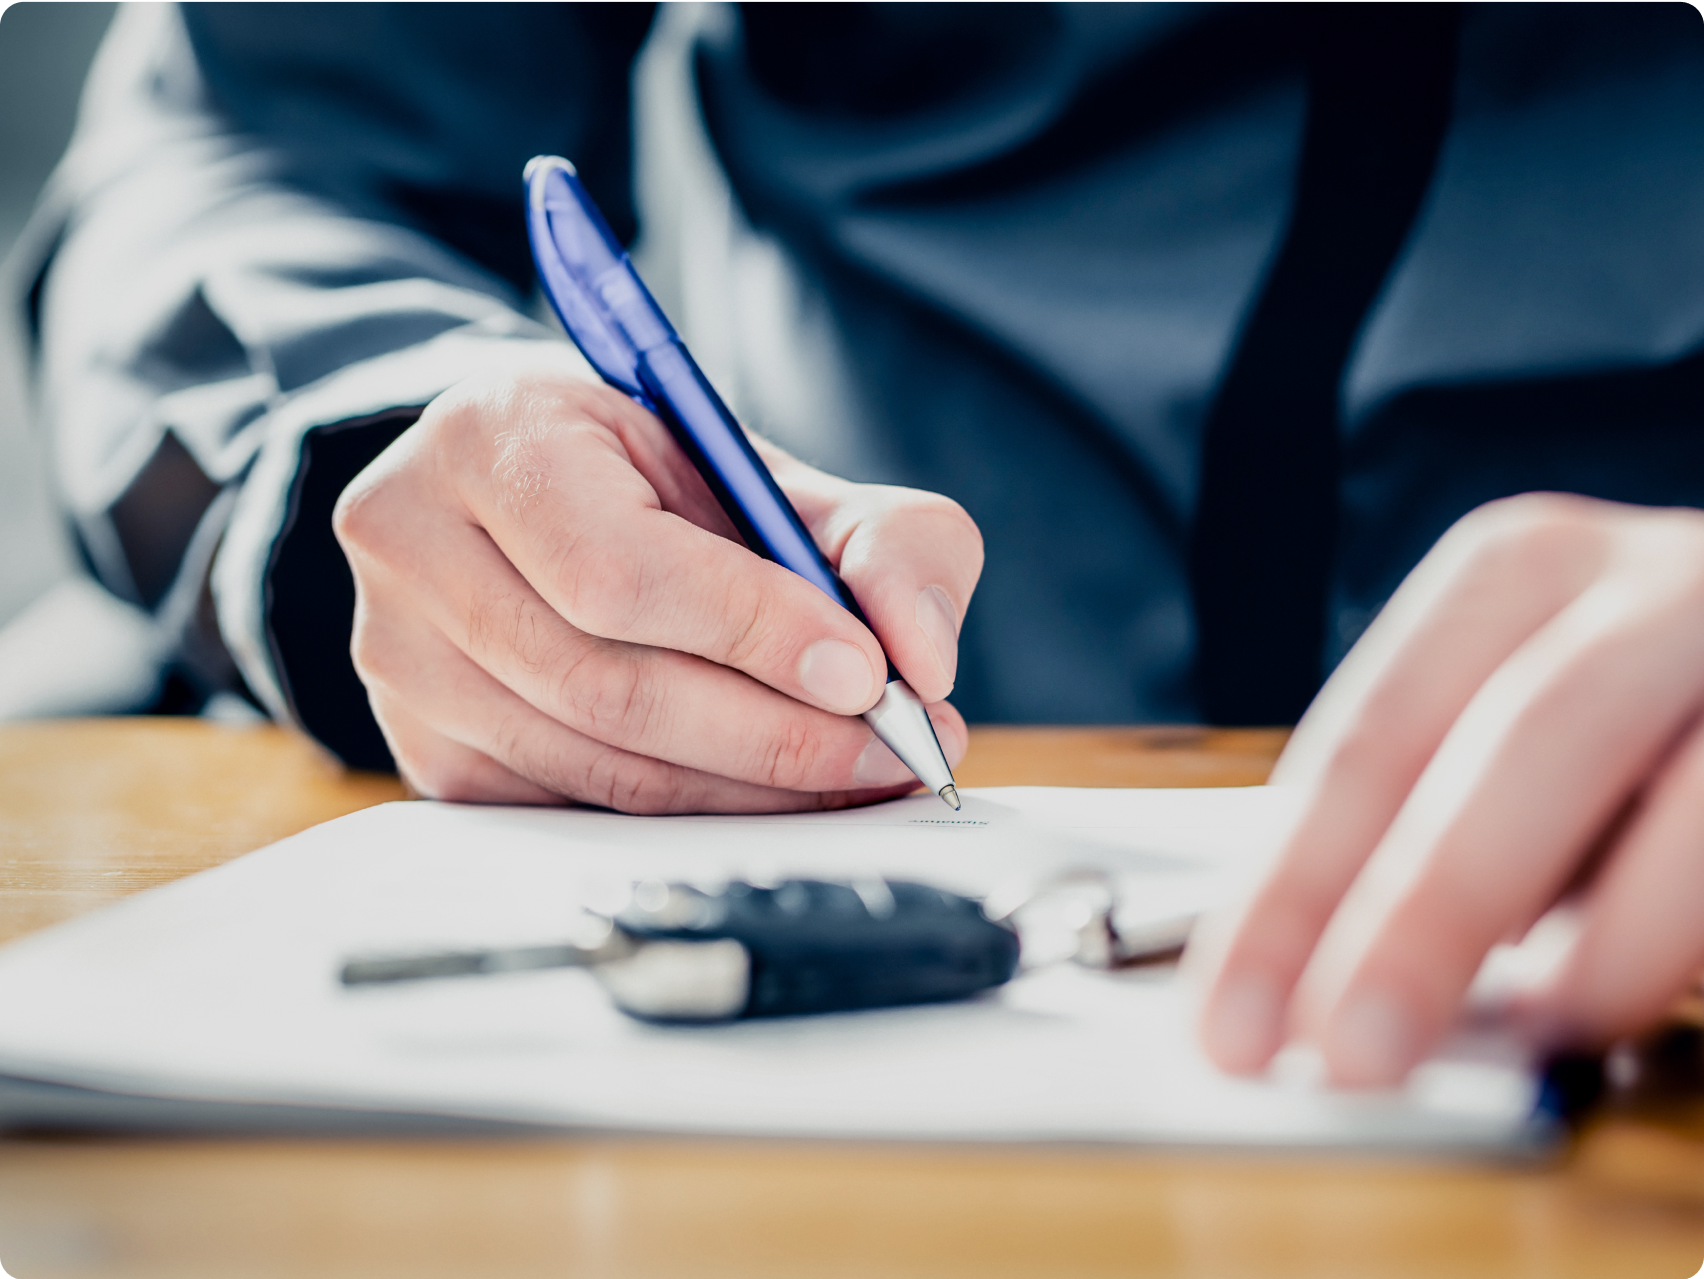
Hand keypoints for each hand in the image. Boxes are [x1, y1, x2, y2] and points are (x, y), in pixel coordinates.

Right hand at [332, 353, 978, 812]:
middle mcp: (415, 543)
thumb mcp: (774, 471)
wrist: (536, 506)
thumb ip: (880, 538)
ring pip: (595, 766)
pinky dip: (691, 814)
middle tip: (891, 748)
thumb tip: (921, 657)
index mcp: (491, 437)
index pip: (615, 566)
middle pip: (605, 684)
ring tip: (855, 772)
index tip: (866, 673)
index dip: (748, 630)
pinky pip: (574, 810)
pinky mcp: (428, 750)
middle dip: (773, 734)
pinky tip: (767, 793)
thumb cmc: (658, 483)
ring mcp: (402, 659)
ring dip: (747, 789)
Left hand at [1191, 493, 1703, 1084]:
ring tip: (1543, 1032)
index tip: (1229, 1021)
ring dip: (1601, 954)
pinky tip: (1624, 990)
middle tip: (1355, 1053)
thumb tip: (1325, 985)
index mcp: (1516, 575)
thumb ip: (1434, 821)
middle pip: (1523, 743)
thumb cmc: (1642, 716)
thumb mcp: (1517, 730)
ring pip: (1688, 813)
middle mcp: (1647, 587)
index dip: (1290, 892)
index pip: (1369, 740)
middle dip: (1425, 916)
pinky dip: (1674, 940)